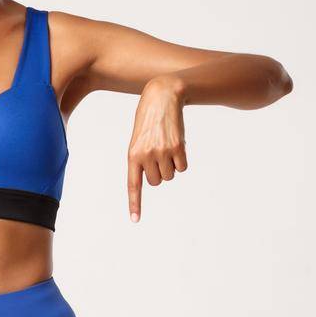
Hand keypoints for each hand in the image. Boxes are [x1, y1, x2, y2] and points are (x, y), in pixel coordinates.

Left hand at [127, 78, 187, 221]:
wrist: (162, 96)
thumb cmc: (148, 119)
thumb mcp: (138, 139)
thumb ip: (142, 159)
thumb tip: (156, 178)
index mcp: (132, 155)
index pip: (133, 184)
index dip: (135, 203)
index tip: (135, 220)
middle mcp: (146, 156)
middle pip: (156, 182)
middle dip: (159, 172)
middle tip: (159, 155)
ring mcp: (162, 152)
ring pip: (170, 176)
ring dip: (171, 166)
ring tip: (166, 146)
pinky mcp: (178, 148)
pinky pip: (182, 168)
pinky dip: (182, 161)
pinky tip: (177, 146)